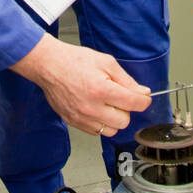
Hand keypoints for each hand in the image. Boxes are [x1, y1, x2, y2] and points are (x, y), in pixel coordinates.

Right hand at [9, 35, 151, 135]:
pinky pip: (96, 131)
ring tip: (107, 104)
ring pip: (111, 130)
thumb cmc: (74, 60)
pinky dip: (100, 122)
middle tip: (119, 97)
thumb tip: (142, 92)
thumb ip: (126, 79)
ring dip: (114, 119)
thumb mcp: (105, 62)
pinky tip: (96, 108)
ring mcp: (81, 117)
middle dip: (126, 109)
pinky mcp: (73, 122)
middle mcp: (91, 107)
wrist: (48, 65)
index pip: (133, 104)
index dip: (143, 101)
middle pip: (124, 121)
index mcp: (101, 90)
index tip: (144, 98)